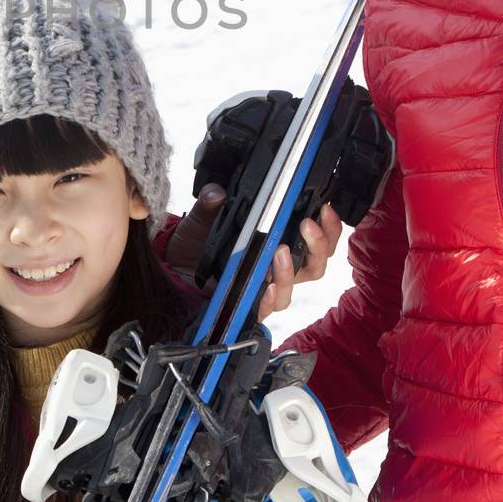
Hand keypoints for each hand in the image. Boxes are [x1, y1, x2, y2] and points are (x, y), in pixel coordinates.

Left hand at [163, 187, 341, 314]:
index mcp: (278, 242)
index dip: (328, 226)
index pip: (315, 238)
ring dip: (291, 270)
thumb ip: (210, 203)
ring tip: (281, 251)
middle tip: (309, 225)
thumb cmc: (197, 242)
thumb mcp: (203, 217)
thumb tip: (217, 193)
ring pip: (294, 287)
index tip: (326, 208)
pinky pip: (267, 308)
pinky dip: (269, 298)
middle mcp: (277, 267)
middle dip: (320, 245)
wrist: (174, 268)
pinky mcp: (248, 305)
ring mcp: (265, 287)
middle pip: (315, 264)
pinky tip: (265, 287)